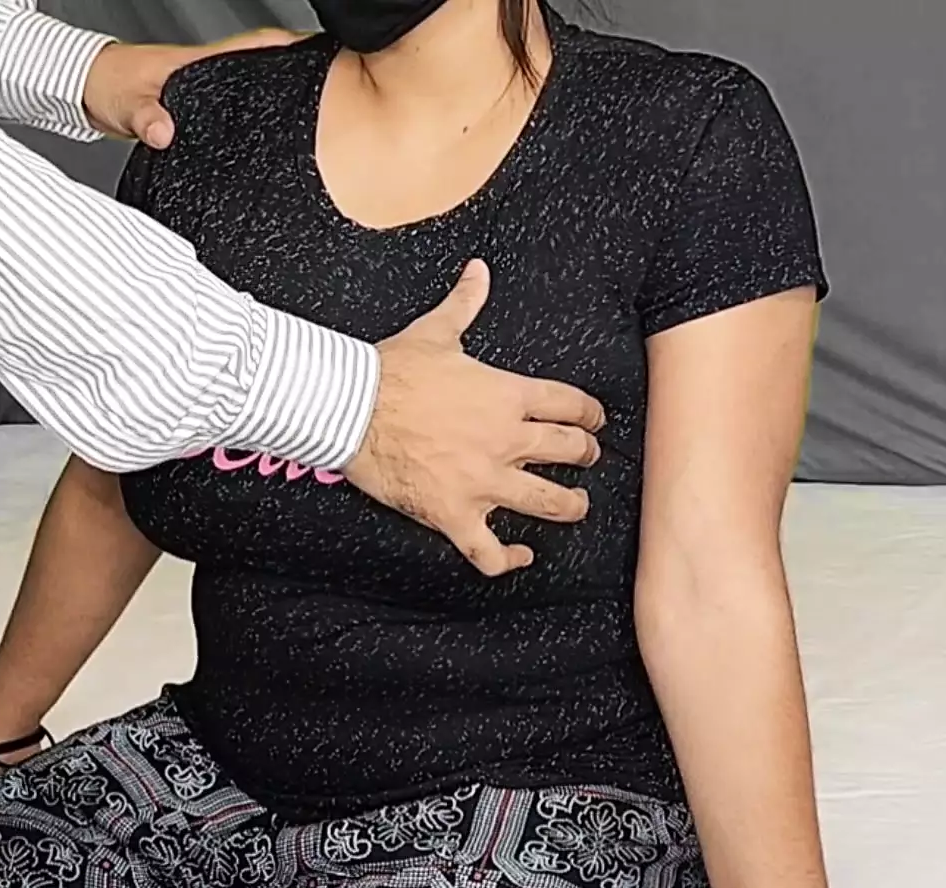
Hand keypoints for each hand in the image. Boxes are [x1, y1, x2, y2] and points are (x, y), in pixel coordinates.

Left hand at [82, 29, 308, 148]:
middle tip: (329, 99)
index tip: (318, 55)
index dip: (287, 49)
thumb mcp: (126, 102)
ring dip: (275, 101)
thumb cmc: (106, 84)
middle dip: (295, 79)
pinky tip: (260, 142)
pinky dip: (247, 122)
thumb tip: (165, 132)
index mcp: (199, 62)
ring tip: (311, 123)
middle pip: (262, 70)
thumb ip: (146, 117)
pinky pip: (230, 113)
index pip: (252, 47)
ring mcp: (204, 92)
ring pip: (249, 92)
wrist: (85, 91)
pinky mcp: (196, 112)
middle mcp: (207, 74)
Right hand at [343, 260, 605, 575]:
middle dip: (586, 454)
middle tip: (587, 457)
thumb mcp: (436, 332)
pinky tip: (519, 557)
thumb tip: (477, 269)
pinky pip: (490, 551)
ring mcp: (483, 482)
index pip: (569, 404)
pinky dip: (508, 559)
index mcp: (507, 396)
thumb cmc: (392, 370)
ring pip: (548, 503)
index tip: (595, 420)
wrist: (350, 409)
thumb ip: (465, 304)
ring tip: (576, 506)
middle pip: (569, 451)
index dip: (590, 413)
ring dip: (570, 506)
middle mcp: (505, 441)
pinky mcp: (454, 515)